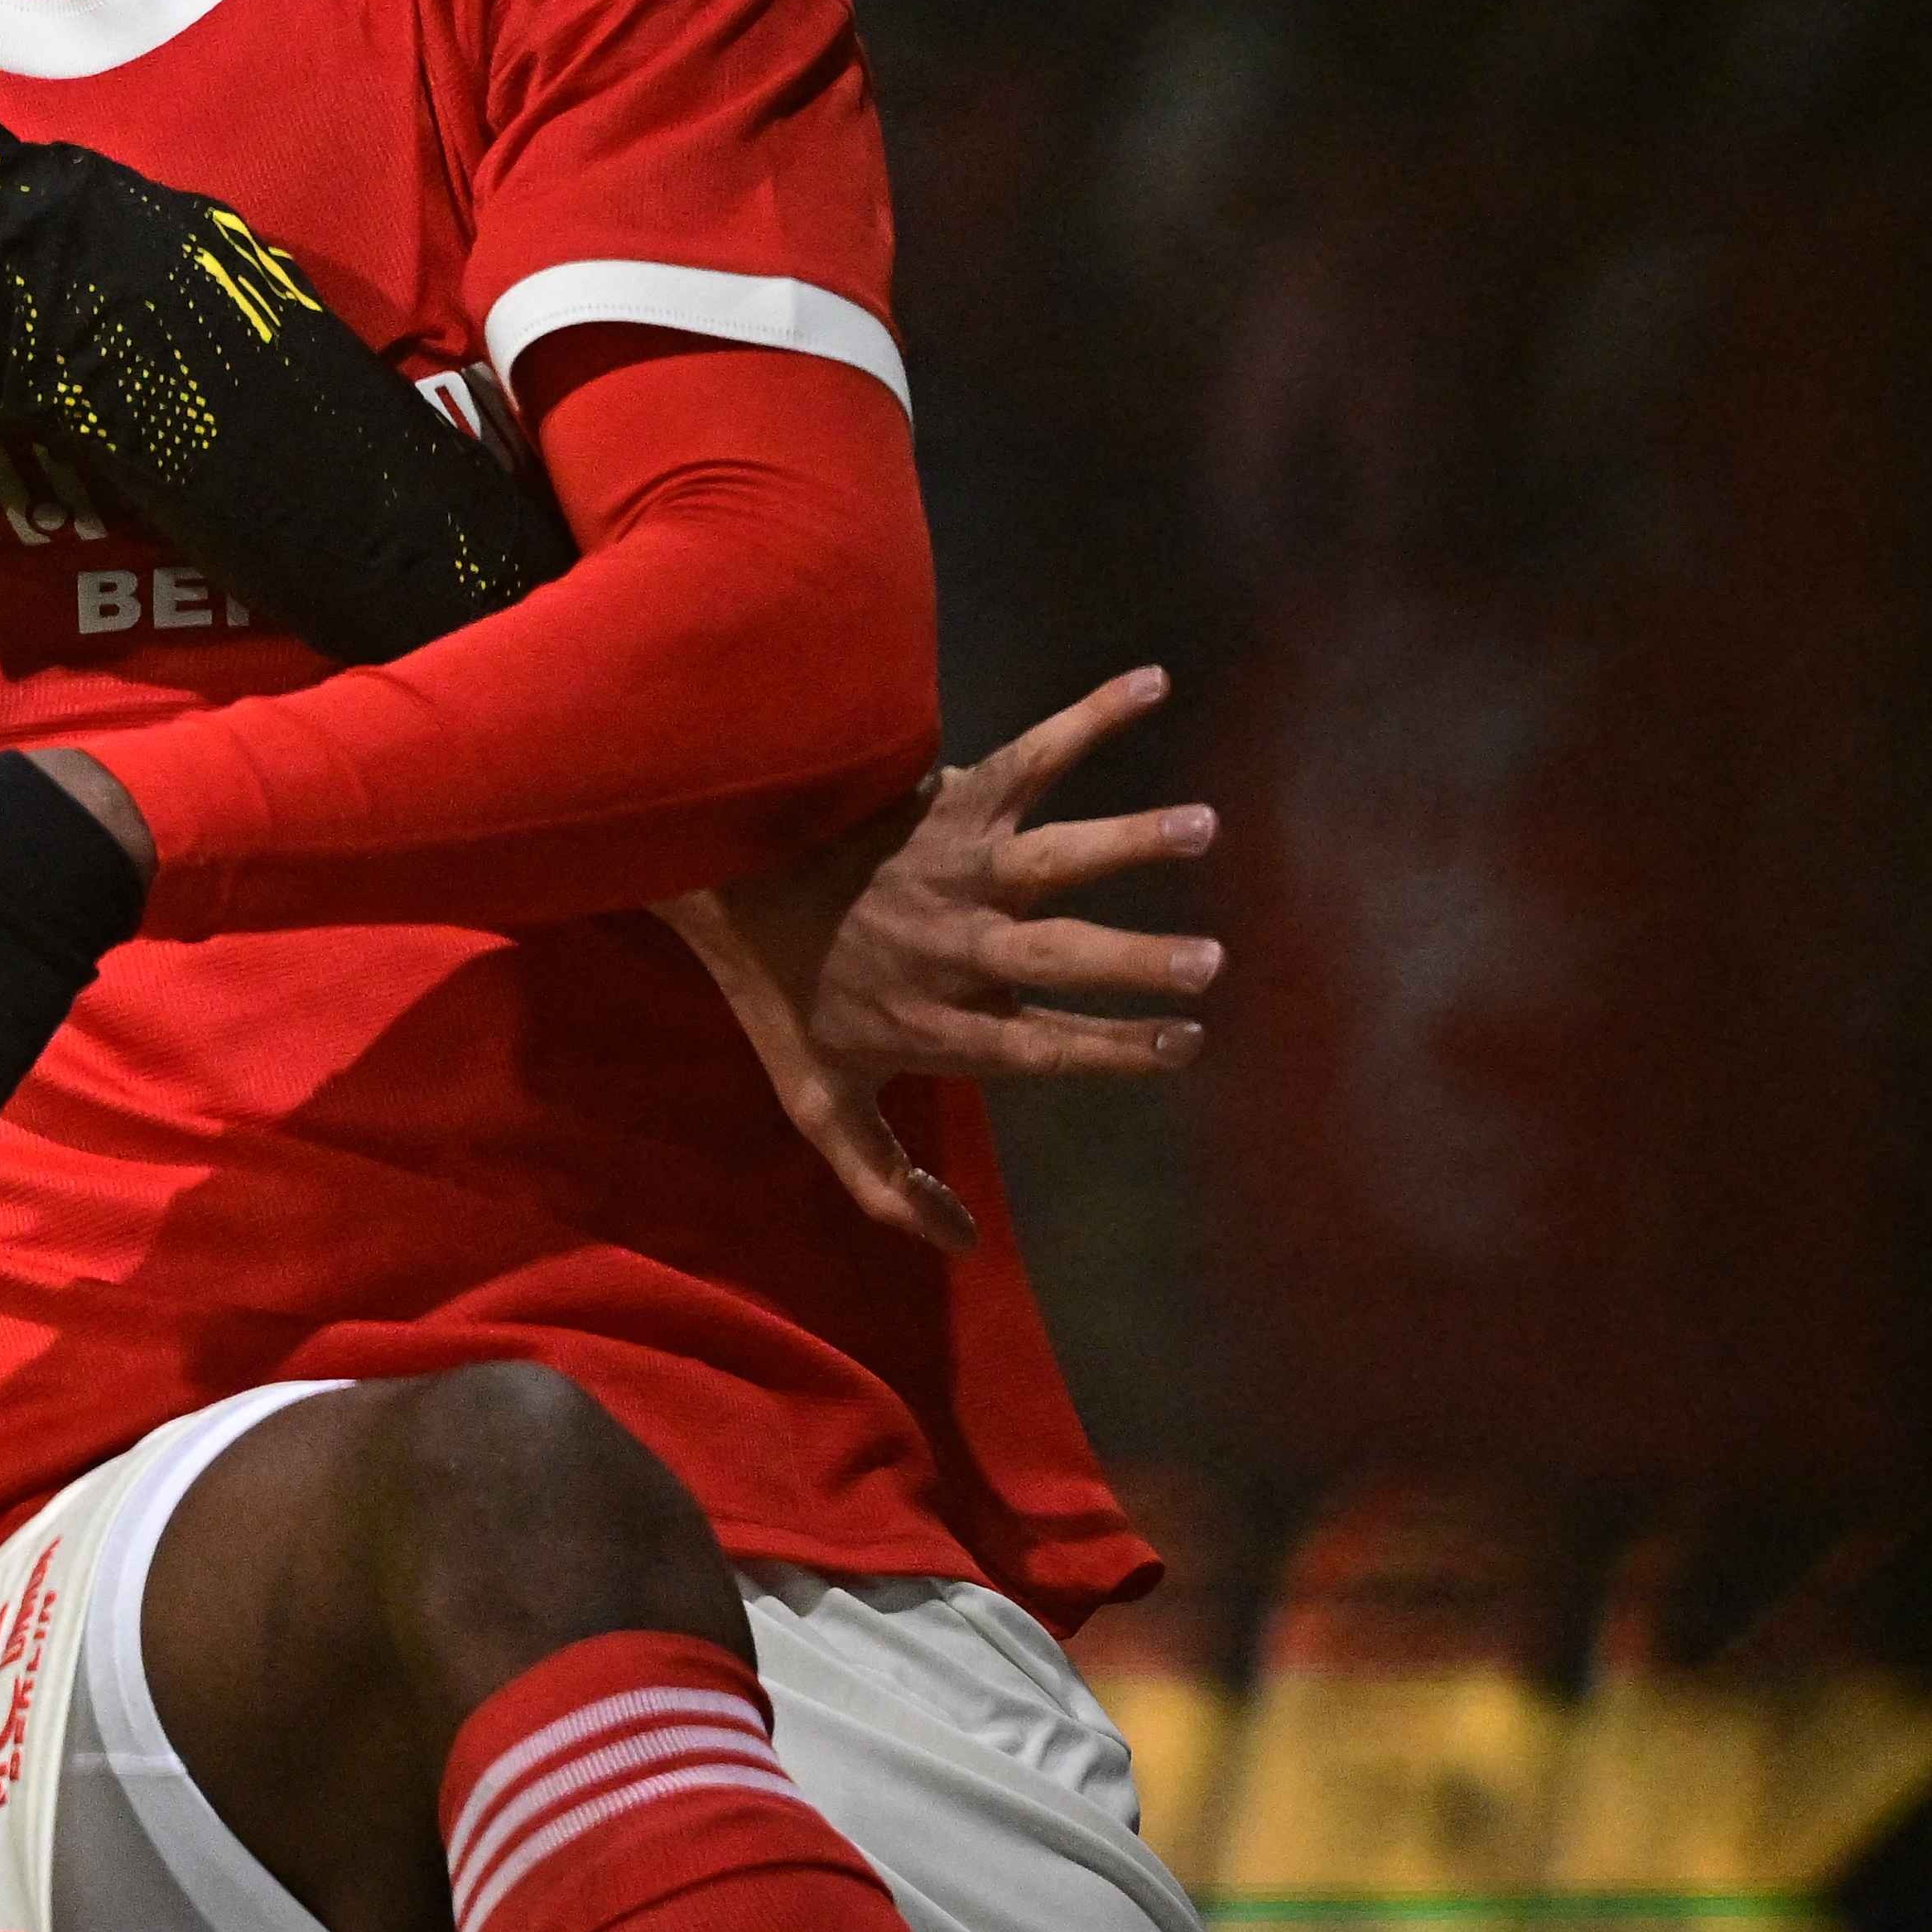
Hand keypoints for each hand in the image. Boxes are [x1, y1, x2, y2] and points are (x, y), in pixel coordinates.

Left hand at [662, 663, 1223, 1254]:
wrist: (721, 882)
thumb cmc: (784, 999)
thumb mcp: (818, 1106)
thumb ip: (884, 1183)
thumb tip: (962, 1246)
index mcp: (936, 1020)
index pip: (1038, 1045)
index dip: (1109, 1047)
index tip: (1185, 1045)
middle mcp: (954, 946)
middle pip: (1055, 955)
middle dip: (1133, 960)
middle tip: (1210, 960)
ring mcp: (955, 869)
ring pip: (1051, 855)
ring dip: (1127, 839)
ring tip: (1202, 825)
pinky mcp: (949, 802)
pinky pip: (1028, 755)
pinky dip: (1089, 716)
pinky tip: (1154, 684)